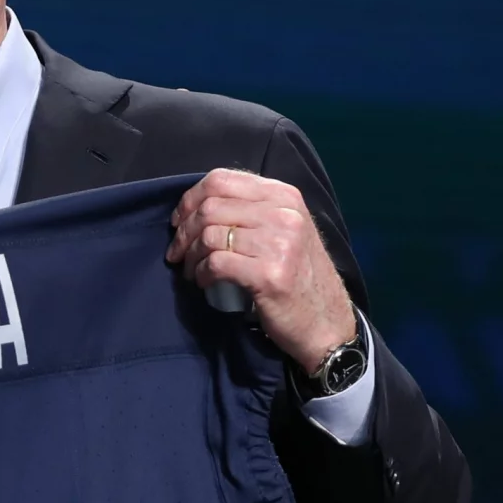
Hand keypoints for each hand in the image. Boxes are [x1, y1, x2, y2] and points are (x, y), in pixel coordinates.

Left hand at [164, 169, 355, 374]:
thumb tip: (196, 205)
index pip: (221, 179)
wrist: (326, 322)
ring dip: (189, 255)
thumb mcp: (284, 230)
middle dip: (184, 231)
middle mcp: (285, 214)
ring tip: (190, 269)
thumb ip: (250, 210)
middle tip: (176, 252)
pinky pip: (215, 262)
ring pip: (209, 235)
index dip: (191, 199)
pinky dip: (201, 273)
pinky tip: (203, 281)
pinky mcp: (269, 274)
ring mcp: (279, 243)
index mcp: (285, 196)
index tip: (178, 221)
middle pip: (210, 207)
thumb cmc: (298, 275)